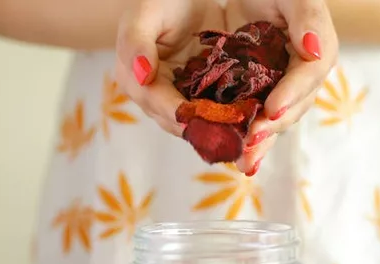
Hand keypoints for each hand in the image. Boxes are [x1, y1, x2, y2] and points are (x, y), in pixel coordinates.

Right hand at [115, 0, 225, 136]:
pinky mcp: (201, 98)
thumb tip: (141, 75)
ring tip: (238, 135)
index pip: (154, 100)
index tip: (196, 119)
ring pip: (194, 123)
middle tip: (225, 134)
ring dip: (215, 131)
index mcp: (133, 79)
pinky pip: (214, 114)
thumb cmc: (162, 2)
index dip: (175, 111)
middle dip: (199, 128)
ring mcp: (178, 99)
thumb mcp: (145, 15)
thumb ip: (136, 42)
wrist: (187, 0)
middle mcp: (153, 96)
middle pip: (174, 120)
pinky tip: (246, 123)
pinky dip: (227, 120)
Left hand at [225, 0, 337, 173]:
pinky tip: (235, 155)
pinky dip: (244, 137)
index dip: (293, 93)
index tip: (273, 109)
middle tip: (252, 140)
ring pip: (274, 119)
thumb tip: (314, 51)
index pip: (310, 73)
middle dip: (273, 126)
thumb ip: (308, 17)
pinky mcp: (256, 94)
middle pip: (294, 105)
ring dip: (260, 141)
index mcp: (315, 48)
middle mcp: (300, 73)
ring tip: (244, 160)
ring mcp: (279, 86)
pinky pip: (253, 118)